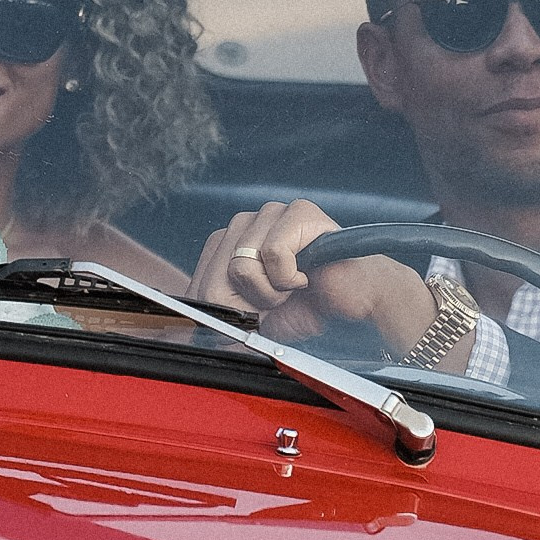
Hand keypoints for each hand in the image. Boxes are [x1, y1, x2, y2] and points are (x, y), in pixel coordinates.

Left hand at [190, 202, 438, 355]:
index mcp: (228, 244)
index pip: (200, 283)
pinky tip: (307, 274)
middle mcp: (244, 223)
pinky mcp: (297, 212)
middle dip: (249, 299)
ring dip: (271, 289)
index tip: (259, 309)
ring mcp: (270, 213)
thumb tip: (184, 328)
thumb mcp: (252, 315)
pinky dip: (289, 276)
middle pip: (218, 274)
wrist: (355, 301)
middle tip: (280, 298)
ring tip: (295, 285)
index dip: (230, 308)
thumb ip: (218, 311)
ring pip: (242, 263)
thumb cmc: (306, 306)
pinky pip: (271, 253)